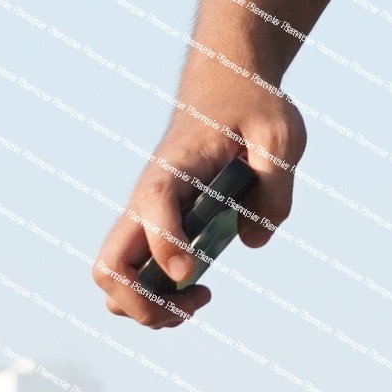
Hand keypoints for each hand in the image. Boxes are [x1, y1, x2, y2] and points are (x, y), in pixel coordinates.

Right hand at [93, 67, 302, 330]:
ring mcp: (145, 215)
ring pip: (112, 278)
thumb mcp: (281, 134)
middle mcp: (147, 197)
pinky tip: (195, 286)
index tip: (195, 272)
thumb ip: (274, 185)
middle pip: (110, 266)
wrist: (224, 85)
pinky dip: (153, 296)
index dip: (167, 247)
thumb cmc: (252, 106)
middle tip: (196, 299)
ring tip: (197, 300)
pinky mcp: (155, 225)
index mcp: (175, 168)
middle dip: (143, 303)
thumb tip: (252, 240)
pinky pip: (133, 273)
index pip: (152, 208)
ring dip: (146, 306)